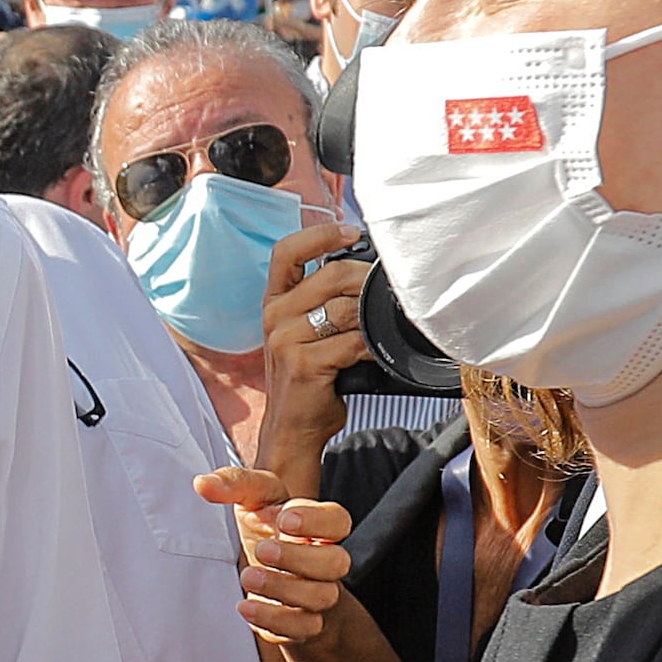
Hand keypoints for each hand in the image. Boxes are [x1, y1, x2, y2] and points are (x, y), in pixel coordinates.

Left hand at [200, 463, 356, 644]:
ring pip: (320, 597)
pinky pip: (302, 628)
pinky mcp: (303, 623)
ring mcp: (318, 594)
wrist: (267, 573)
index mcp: (319, 525)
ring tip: (248, 577)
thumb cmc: (265, 529)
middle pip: (337, 562)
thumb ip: (234, 484)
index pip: (339, 521)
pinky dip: (274, 620)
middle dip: (299, 558)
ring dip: (283, 589)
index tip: (284, 520)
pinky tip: (246, 607)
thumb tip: (203, 485)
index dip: (317, 521)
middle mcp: (326, 561)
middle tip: (262, 550)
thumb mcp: (253, 499)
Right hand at [251, 219, 373, 497]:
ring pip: (344, 309)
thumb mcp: (306, 334)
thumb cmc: (310, 381)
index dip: (320, 235)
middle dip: (366, 282)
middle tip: (387, 293)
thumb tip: (368, 277)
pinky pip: (351, 343)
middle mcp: (274, 316)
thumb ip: (323, 303)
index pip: (287, 251)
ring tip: (381, 330)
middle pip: (330, 276)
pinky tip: (376, 356)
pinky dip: (371, 348)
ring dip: (371, 319)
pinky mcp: (303, 364)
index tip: (352, 232)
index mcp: (274, 302)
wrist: (293, 430)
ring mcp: (285, 340)